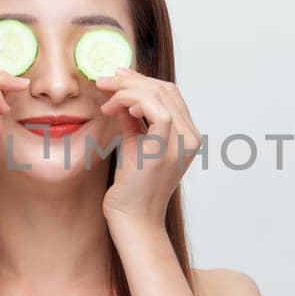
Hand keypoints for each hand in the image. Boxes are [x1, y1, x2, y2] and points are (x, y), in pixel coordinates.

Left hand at [95, 68, 201, 229]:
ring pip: (159, 94)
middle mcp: (191, 137)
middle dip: (131, 79)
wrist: (132, 218)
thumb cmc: (132, 186)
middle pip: (165, 89)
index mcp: (188, 136)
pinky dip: (131, 101)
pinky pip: (154, 109)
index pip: (170, 94)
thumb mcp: (135, 144)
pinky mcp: (164, 148)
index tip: (117, 77)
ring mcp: (181, 143)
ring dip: (127, 88)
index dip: (143, 80)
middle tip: (103, 80)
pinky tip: (113, 107)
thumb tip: (121, 92)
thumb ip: (133, 119)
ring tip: (105, 96)